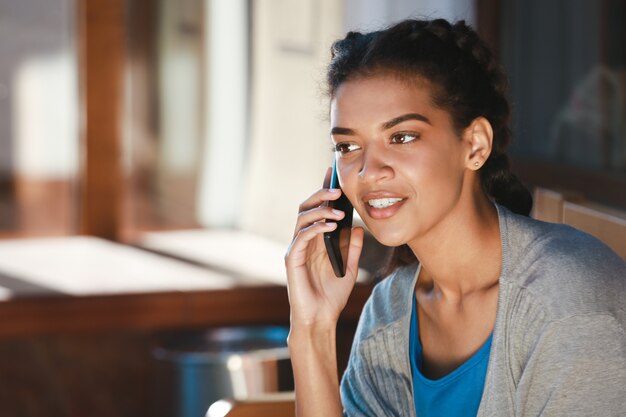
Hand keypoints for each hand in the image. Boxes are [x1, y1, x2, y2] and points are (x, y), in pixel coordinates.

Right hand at [285, 168, 364, 327]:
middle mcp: (302, 242)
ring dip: (320, 210)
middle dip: (320, 196)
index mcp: (314, 242)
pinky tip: (331, 226)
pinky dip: (316, 228)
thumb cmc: (331, 297)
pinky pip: (301, 237)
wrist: (320, 319)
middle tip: (337, 190)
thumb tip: (360, 229)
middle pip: (305, 209)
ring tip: (338, 209)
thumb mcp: (349, 268)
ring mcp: (295, 250)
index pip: (316, 210)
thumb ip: (353, 249)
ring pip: (302, 219)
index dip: (323, 192)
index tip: (332, 175)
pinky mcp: (291, 260)